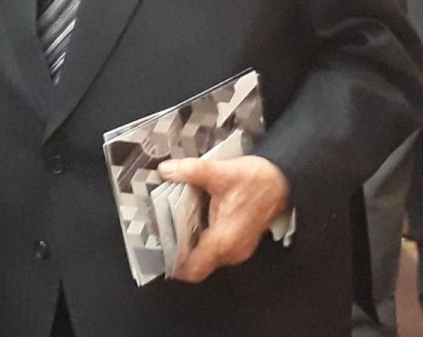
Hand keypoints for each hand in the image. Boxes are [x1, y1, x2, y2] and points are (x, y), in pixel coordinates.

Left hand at [157, 155, 289, 282]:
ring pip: (205, 256)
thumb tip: (165, 170)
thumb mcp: (219, 171)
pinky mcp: (238, 241)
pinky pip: (214, 248)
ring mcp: (236, 248)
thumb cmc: (258, 180)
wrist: (283, 180)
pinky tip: (189, 219)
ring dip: (188, 243)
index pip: (193, 269)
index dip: (172, 265)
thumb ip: (189, 171)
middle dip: (176, 249)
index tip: (156, 251)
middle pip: (196, 263)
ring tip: (170, 222)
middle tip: (158, 230)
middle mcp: (231, 251)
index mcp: (224, 240)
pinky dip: (199, 238)